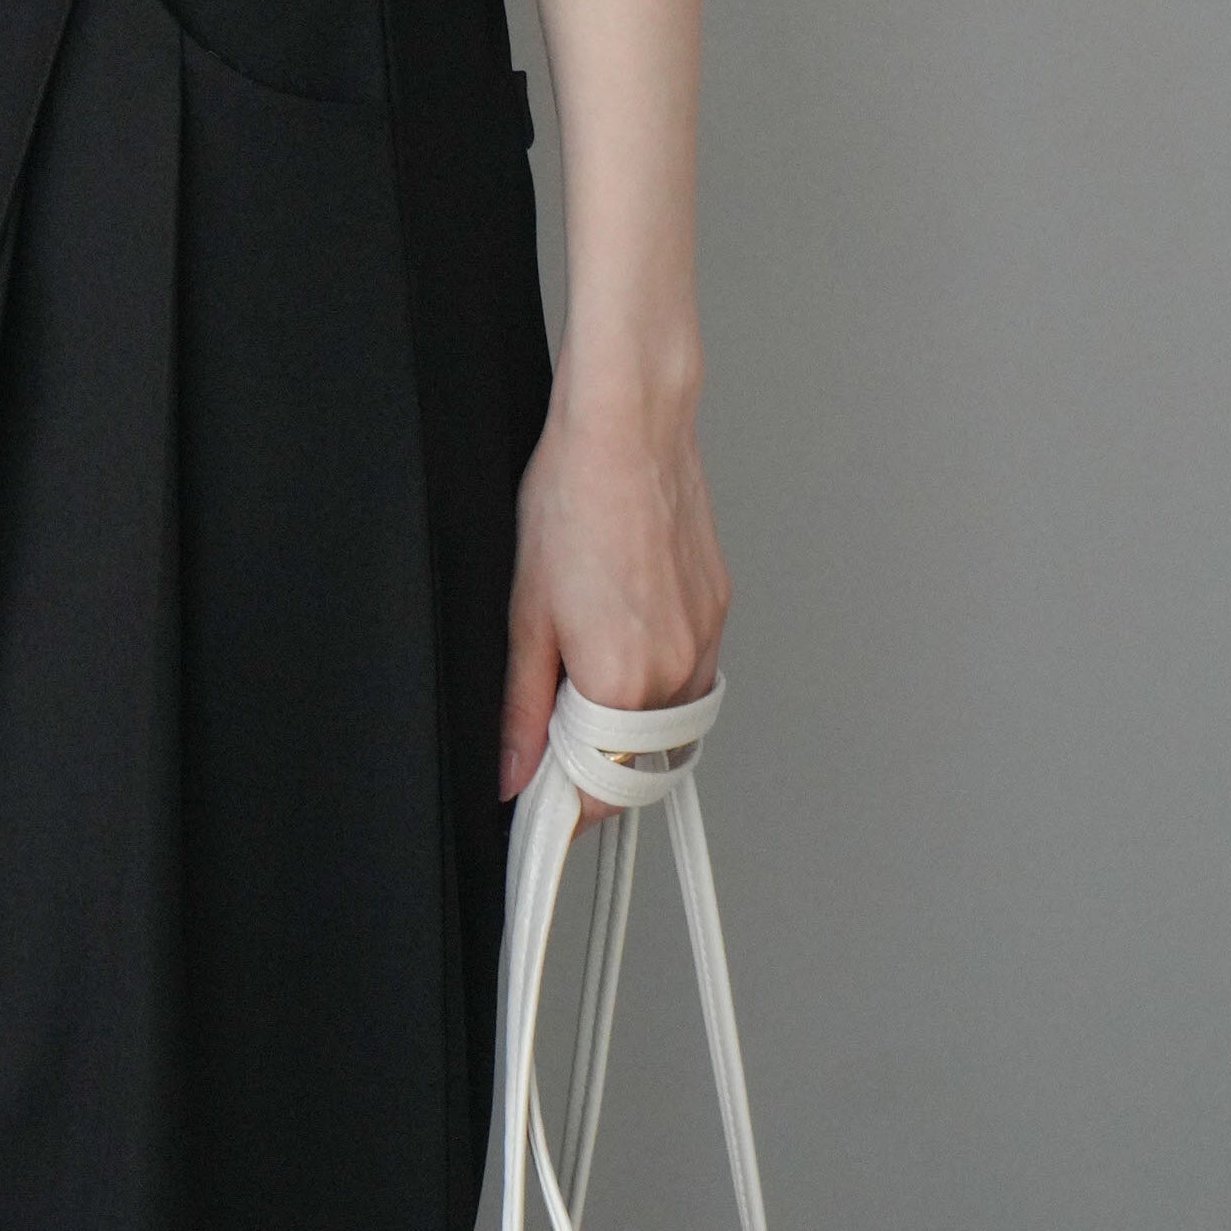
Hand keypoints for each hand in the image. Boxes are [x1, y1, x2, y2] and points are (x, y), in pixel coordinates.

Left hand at [499, 381, 729, 826]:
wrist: (628, 429)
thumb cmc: (571, 499)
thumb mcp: (525, 610)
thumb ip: (521, 705)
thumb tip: (513, 772)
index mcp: (622, 680)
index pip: (599, 789)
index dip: (562, 801)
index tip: (536, 796)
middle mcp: (676, 671)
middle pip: (637, 761)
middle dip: (593, 762)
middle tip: (547, 729)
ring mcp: (704, 642)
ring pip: (667, 721)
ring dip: (625, 720)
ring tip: (580, 664)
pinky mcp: (718, 613)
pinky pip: (687, 674)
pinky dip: (652, 677)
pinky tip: (617, 631)